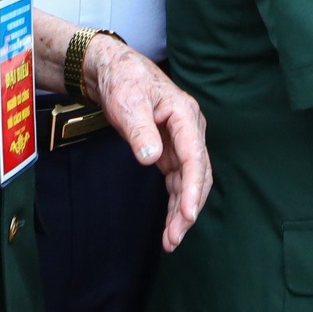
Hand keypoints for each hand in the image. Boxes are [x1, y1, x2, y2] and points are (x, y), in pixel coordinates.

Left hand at [81, 36, 212, 250]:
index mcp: (185, 115)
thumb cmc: (123, 80)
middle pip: (198, 174)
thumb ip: (141, 130)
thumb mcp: (128, 102)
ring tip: (171, 240)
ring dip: (182, 211)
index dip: (193, 188)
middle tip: (175, 237)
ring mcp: (181, 141)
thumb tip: (152, 159)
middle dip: (189, 208)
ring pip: (189, 182)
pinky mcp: (170, 151)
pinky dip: (175, 202)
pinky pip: (178, 181)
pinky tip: (170, 224)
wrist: (114, 71)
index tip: (187, 214)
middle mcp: (189, 130)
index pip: (195, 157)